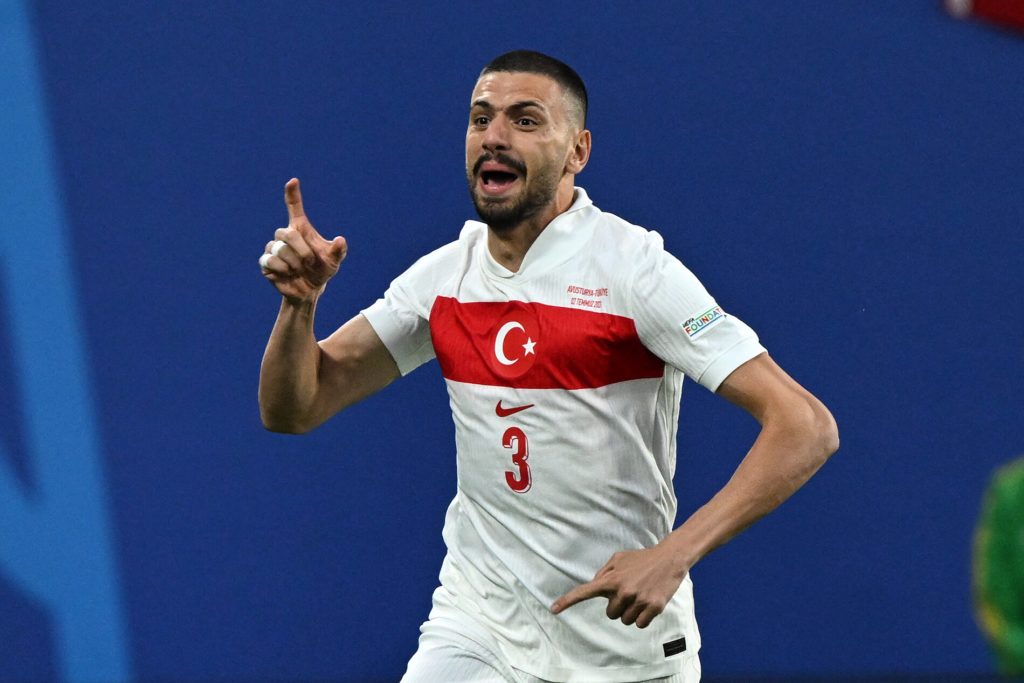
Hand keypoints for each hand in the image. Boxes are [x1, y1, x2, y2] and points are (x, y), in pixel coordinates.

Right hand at [260, 178, 347, 302]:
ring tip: (299, 270)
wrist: (309, 291)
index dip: (292, 194)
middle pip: (287, 233)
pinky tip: (288, 274)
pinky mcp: (265, 262)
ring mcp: (273, 248)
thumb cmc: (321, 271)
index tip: (293, 181)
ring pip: (279, 249)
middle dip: (301, 250)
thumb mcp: (334, 262)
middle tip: (309, 261)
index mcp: (301, 229)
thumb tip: (340, 240)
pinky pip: (270, 261)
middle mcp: (285, 235)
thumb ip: (338, 251)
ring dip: (294, 263)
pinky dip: (283, 270)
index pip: (294, 207)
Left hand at [550, 545, 686, 628]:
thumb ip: (604, 573)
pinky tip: (649, 602)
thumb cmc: (642, 558)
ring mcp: (638, 600)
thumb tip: (594, 586)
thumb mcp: (619, 558)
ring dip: (631, 612)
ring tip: (641, 594)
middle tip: (631, 591)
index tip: (553, 609)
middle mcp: (622, 591)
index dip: (567, 601)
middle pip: (611, 613)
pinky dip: (643, 617)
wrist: (670, 558)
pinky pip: (640, 624)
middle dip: (618, 605)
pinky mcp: (653, 607)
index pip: (584, 591)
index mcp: (611, 579)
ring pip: (625, 620)